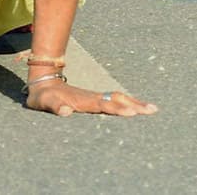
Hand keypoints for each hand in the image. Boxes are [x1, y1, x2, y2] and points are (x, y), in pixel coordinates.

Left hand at [25, 80, 157, 116]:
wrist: (44, 81)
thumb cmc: (43, 97)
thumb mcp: (44, 103)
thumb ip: (54, 106)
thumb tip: (65, 112)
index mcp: (82, 100)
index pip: (103, 105)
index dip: (117, 109)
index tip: (132, 113)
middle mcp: (92, 98)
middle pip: (117, 100)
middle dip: (135, 105)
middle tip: (152, 110)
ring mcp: (94, 98)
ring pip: (118, 99)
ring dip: (135, 104)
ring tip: (153, 109)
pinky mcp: (95, 100)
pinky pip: (115, 101)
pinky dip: (129, 104)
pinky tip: (138, 108)